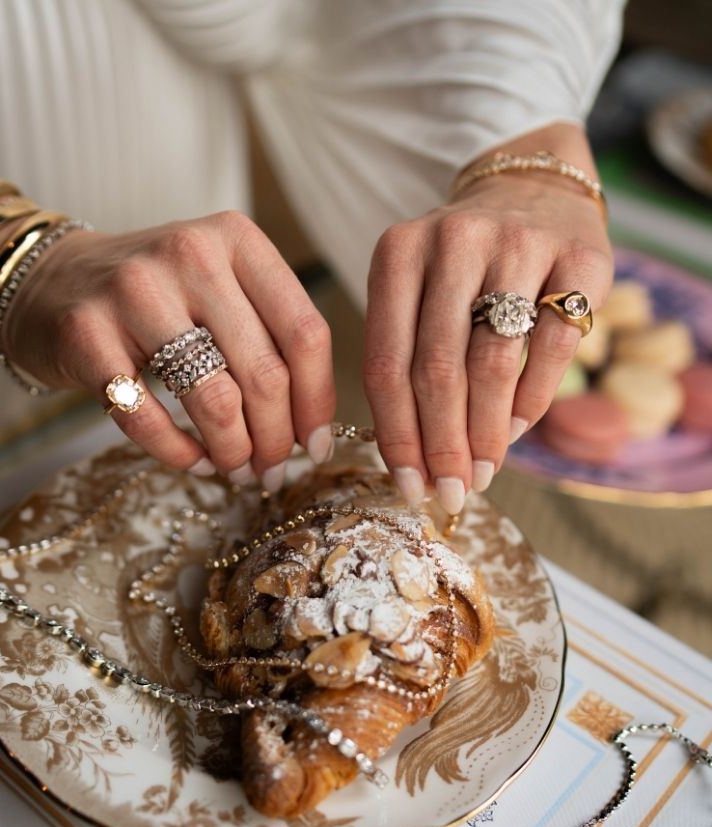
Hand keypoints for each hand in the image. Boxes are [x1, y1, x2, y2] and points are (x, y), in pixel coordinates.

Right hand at [4, 212, 335, 486]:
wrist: (52, 282)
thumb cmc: (158, 298)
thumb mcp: (221, 290)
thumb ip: (269, 338)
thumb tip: (312, 427)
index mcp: (238, 240)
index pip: (305, 332)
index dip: (317, 401)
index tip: (316, 445)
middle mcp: (190, 255)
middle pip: (264, 373)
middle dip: (277, 440)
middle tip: (274, 471)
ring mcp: (133, 291)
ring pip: (215, 399)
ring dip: (234, 452)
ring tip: (237, 470)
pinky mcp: (86, 334)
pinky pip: (149, 418)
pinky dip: (181, 454)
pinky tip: (196, 461)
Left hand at [363, 128, 612, 511]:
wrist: (533, 192)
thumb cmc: (462, 268)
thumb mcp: (416, 294)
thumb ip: (409, 362)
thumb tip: (418, 465)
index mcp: (399, 253)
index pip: (387, 362)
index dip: (397, 434)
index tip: (408, 485)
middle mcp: (455, 240)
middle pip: (438, 369)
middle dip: (442, 445)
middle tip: (450, 493)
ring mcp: (520, 242)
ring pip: (494, 364)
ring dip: (486, 434)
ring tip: (482, 473)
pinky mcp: (581, 256)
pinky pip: (552, 350)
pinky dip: (531, 402)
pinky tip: (515, 430)